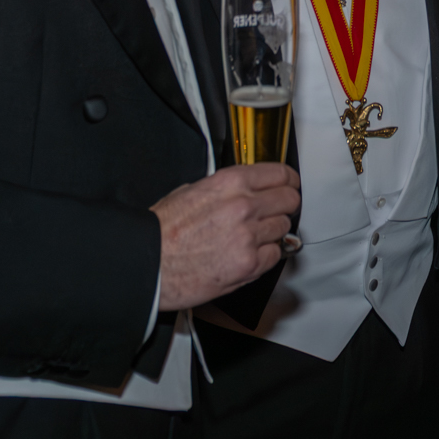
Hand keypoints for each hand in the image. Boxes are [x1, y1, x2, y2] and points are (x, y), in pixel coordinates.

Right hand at [153, 163, 300, 310]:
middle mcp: (244, 206)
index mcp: (230, 183)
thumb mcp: (191, 190)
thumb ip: (226, 188)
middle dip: (286, 205)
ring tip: (254, 235)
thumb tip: (246, 188)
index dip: (288, 180)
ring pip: (284, 228)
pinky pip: (275, 255)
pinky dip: (266, 255)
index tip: (290, 185)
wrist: (148, 265)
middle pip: (290, 200)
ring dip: (273, 231)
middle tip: (278, 210)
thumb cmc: (162, 231)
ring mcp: (249, 236)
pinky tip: (249, 253)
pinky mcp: (249, 265)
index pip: (280, 174)